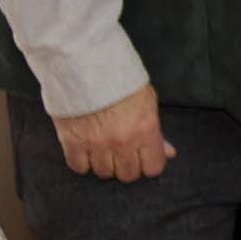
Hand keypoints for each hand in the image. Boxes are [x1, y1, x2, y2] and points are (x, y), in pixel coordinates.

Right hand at [56, 85, 173, 182]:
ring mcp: (96, 144)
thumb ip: (157, 132)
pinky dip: (82, 162)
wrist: (86, 64)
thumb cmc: (120, 80)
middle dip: (127, 166)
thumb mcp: (147, 101)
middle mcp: (122, 141)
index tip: (144, 158)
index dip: (149, 164)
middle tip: (123, 152)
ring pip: (104, 173)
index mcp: (145, 130)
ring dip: (105, 164)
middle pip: (128, 175)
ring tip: (103, 148)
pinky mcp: (72, 141)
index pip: (153, 168)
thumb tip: (168, 153)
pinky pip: (79, 167)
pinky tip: (86, 149)